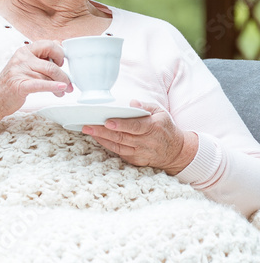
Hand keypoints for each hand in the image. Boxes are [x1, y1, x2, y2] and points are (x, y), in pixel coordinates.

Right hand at [0, 40, 72, 134]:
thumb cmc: (12, 82)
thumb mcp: (25, 63)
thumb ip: (41, 54)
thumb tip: (59, 43)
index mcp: (24, 50)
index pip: (49, 45)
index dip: (60, 54)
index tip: (61, 64)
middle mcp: (21, 58)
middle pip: (51, 64)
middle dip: (64, 74)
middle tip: (69, 83)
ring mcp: (19, 71)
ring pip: (48, 76)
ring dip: (60, 86)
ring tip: (62, 92)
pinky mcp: (19, 85)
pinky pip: (40, 84)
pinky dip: (53, 86)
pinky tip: (60, 89)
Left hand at [81, 100, 197, 174]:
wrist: (176, 151)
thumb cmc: (165, 128)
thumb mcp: (161, 113)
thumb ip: (146, 106)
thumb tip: (133, 102)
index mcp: (154, 127)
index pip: (135, 126)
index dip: (121, 125)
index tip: (107, 122)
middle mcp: (147, 142)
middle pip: (122, 137)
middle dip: (103, 131)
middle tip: (87, 126)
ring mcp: (141, 152)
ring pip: (118, 146)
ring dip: (101, 138)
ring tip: (88, 131)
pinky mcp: (136, 160)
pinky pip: (119, 152)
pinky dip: (107, 145)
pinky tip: (98, 138)